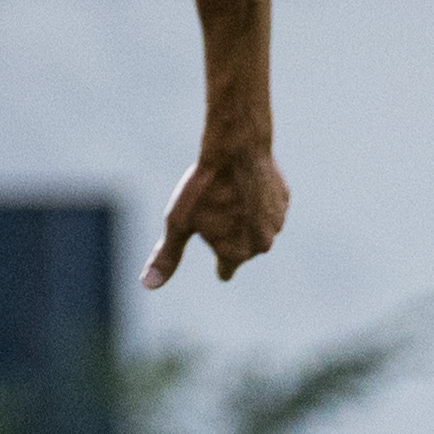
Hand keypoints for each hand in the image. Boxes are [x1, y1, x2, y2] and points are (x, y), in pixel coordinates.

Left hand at [145, 131, 288, 289]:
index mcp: (236, 254)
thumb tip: (148, 285)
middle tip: (215, 208)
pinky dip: (258, 200)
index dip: (215, 257)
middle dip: (229, 235)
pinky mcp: (285, 200)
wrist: (235, 148)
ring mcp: (277, 222)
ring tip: (229, 194)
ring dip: (245, 218)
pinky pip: (269, 207)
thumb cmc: (203, 188)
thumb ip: (167, 256)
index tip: (209, 238)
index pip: (225, 270)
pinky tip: (245, 183)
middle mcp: (262, 245)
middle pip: (241, 248)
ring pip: (256, 228)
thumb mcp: (178, 223)